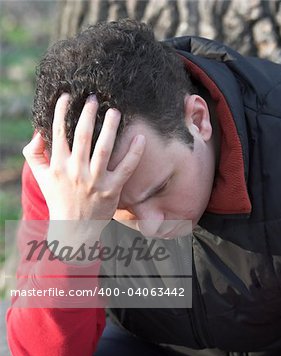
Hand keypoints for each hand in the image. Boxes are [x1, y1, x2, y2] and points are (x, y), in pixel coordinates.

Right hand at [23, 93, 144, 223]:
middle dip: (88, 113)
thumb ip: (34, 154)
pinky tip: (140, 137)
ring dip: (110, 126)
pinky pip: (126, 167)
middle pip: (83, 135)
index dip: (61, 111)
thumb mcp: (41, 178)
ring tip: (115, 112)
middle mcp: (76, 171)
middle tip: (94, 98)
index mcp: (59, 165)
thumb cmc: (58, 198)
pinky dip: (134, 152)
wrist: (74, 228)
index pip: (59, 132)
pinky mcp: (112, 190)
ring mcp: (95, 181)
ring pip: (104, 148)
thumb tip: (38, 132)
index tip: (67, 96)